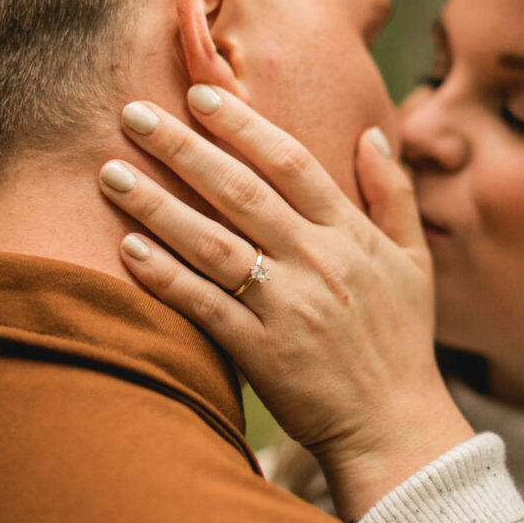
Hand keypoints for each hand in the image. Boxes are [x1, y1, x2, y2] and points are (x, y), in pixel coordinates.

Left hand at [98, 87, 474, 518]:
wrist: (396, 426)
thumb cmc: (401, 341)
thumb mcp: (413, 262)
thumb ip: (393, 195)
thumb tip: (372, 134)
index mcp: (350, 235)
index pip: (290, 163)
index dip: (242, 126)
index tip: (199, 96)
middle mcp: (317, 262)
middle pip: (240, 192)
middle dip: (183, 148)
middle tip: (133, 113)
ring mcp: (287, 307)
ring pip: (212, 243)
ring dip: (157, 204)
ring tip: (111, 173)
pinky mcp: (260, 351)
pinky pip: (204, 304)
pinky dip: (165, 275)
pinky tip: (127, 248)